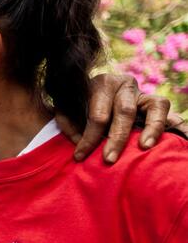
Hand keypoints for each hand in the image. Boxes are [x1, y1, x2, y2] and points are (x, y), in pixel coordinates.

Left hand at [57, 74, 171, 163]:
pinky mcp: (156, 102)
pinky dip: (174, 123)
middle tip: (109, 159)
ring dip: (152, 128)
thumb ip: (68, 123)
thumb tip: (77, 141)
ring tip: (145, 147)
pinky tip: (175, 138)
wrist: (95, 91)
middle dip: (117, 138)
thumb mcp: (67, 108)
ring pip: (155, 106)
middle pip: (125, 112)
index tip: (80, 156)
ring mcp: (143, 93)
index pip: (98, 114)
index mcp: (102, 83)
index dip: (89, 137)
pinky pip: (167, 111)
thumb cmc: (79, 104)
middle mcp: (125, 84)